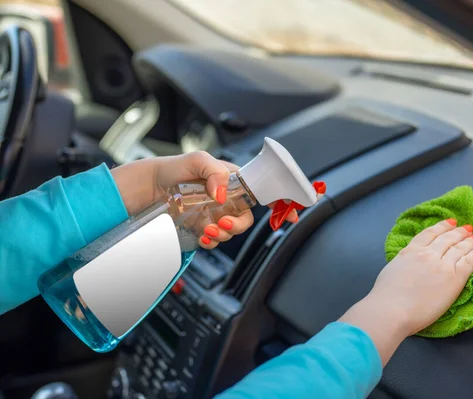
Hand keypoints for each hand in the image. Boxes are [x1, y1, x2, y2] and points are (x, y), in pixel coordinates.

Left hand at [110, 152, 297, 249]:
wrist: (149, 188)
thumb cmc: (174, 169)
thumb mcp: (195, 160)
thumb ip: (213, 171)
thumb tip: (223, 192)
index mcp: (234, 181)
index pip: (264, 191)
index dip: (282, 203)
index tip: (292, 214)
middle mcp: (229, 199)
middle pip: (248, 218)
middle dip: (239, 225)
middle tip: (223, 222)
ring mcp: (217, 215)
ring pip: (233, 231)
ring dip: (223, 235)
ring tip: (207, 229)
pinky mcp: (204, 228)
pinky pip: (216, 240)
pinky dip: (212, 242)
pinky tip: (202, 237)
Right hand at [339, 219, 472, 364]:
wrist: (393, 309)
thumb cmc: (386, 296)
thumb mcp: (391, 269)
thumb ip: (404, 262)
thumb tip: (409, 263)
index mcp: (411, 251)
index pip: (429, 234)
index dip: (442, 227)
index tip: (450, 222)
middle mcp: (428, 254)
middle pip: (447, 239)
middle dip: (458, 232)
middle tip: (466, 228)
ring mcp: (442, 265)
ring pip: (460, 248)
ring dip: (469, 241)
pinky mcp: (455, 278)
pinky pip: (469, 262)